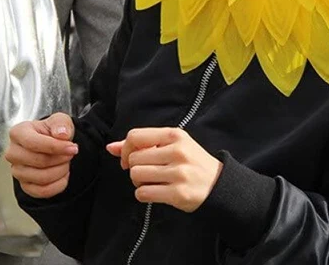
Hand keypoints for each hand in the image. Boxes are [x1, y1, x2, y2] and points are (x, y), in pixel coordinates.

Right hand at [5, 113, 77, 198]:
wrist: (52, 143)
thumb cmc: (52, 131)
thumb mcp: (59, 120)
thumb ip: (61, 124)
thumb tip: (62, 134)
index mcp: (18, 133)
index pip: (33, 143)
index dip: (56, 147)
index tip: (73, 148)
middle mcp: (13, 153)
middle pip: (38, 161)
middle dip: (60, 159)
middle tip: (71, 153)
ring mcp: (17, 171)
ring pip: (42, 178)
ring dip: (61, 171)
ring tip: (66, 162)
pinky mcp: (24, 185)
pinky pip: (42, 192)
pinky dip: (58, 185)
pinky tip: (63, 174)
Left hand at [106, 127, 221, 212]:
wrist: (217, 184)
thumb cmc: (191, 161)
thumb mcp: (172, 145)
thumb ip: (142, 144)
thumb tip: (111, 147)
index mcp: (174, 135)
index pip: (135, 136)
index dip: (125, 149)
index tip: (128, 158)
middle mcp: (176, 151)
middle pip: (134, 159)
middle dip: (134, 168)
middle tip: (146, 172)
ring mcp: (178, 172)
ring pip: (136, 175)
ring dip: (138, 182)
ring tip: (151, 182)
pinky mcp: (177, 193)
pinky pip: (143, 193)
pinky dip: (143, 194)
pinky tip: (155, 192)